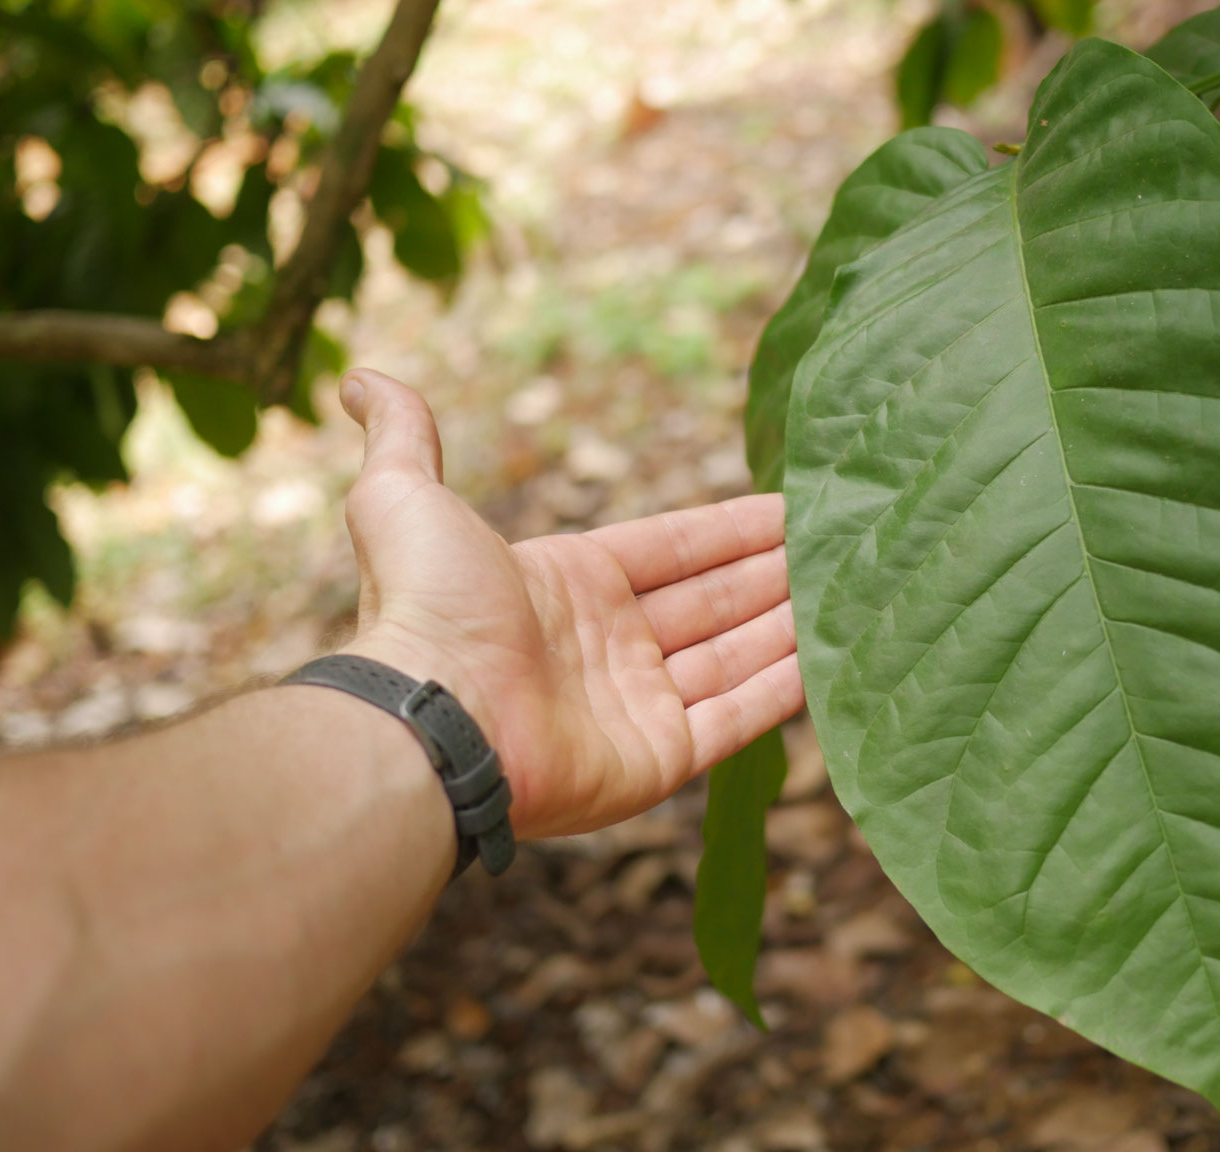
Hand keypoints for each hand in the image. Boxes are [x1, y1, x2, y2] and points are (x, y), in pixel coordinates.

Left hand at [332, 368, 802, 838]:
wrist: (433, 715)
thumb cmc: (424, 607)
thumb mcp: (406, 498)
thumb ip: (404, 438)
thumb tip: (360, 378)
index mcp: (567, 586)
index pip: (672, 549)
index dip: (732, 530)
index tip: (793, 508)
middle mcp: (607, 648)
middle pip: (713, 602)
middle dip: (776, 573)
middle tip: (846, 544)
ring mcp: (635, 708)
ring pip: (735, 656)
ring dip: (792, 625)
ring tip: (858, 591)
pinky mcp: (659, 762)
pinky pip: (737, 718)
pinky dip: (786, 690)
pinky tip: (834, 657)